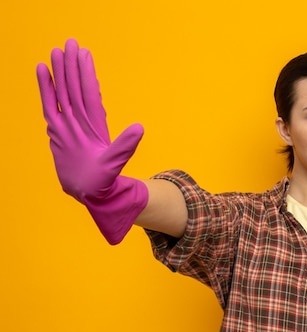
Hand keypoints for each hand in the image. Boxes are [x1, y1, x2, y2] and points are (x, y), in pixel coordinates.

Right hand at [37, 39, 147, 243]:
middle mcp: (82, 121)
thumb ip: (125, 146)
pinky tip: (43, 72)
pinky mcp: (58, 131)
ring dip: (61, 73)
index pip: (90, 94)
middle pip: (76, 88)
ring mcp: (70, 125)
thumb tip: (140, 127)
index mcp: (95, 125)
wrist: (90, 192)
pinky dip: (47, 89)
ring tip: (56, 51)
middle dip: (73, 66)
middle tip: (71, 42)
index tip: (85, 54)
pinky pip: (51, 106)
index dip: (87, 74)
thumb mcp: (115, 162)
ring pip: (64, 93)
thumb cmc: (103, 181)